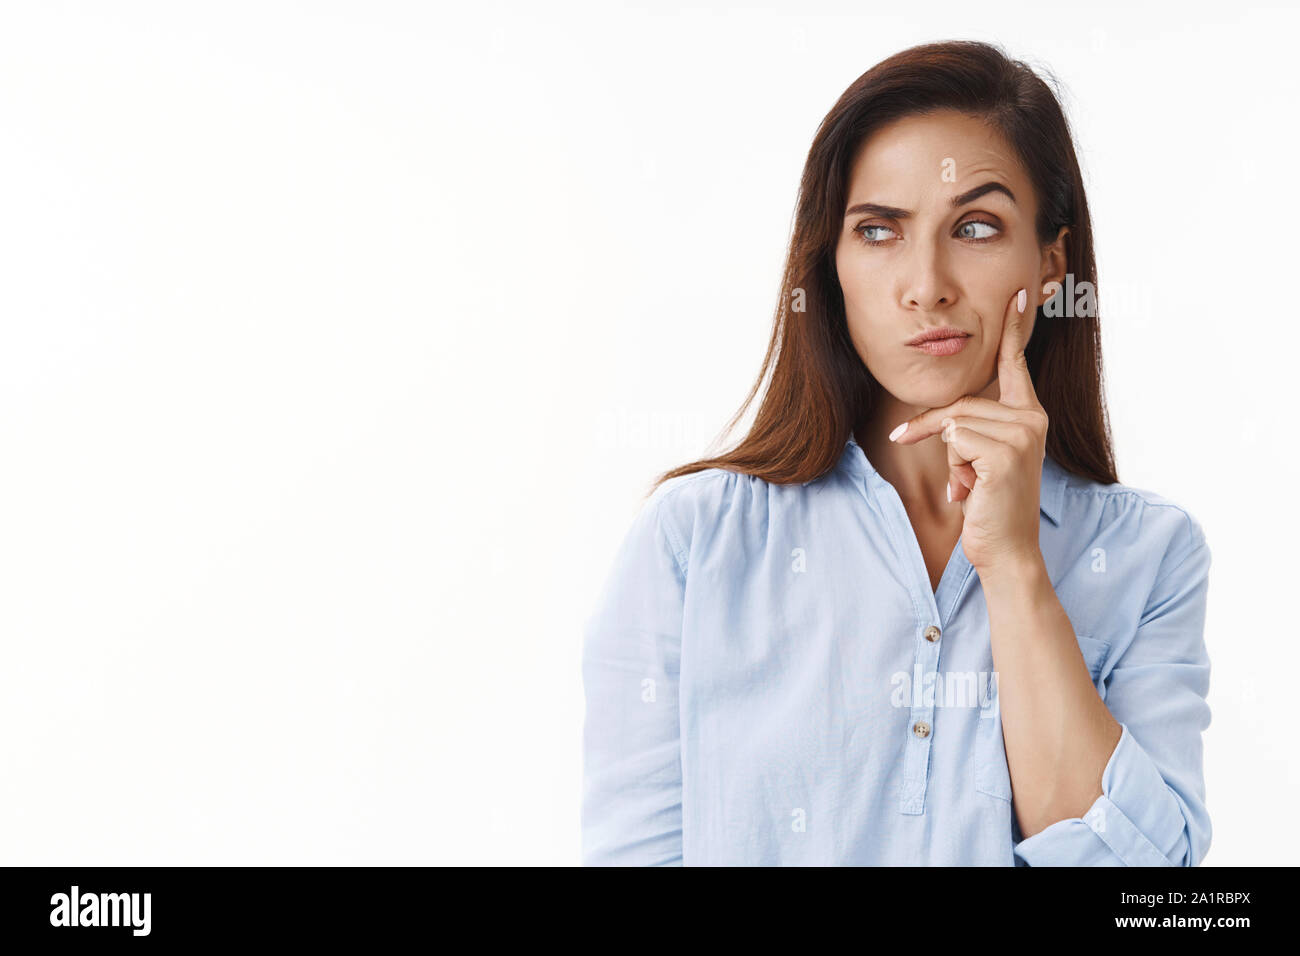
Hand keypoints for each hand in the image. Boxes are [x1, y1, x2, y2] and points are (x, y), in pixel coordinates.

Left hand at [888, 287, 1047, 572]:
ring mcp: (1023, 434)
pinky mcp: (1006, 452)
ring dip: (950, 459)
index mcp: (1029, 416)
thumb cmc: (989, 506)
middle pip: (961, 403)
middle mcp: (1032, 419)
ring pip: (955, 422)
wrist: (1006, 550)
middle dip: (941, 437)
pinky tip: (972, 491)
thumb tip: (947, 421)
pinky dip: (953, 467)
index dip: (1014, 328)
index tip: (1020, 291)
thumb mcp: (978, 461)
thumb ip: (972, 431)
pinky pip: (955, 438)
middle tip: (961, 482)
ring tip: (971, 487)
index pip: (1014, 364)